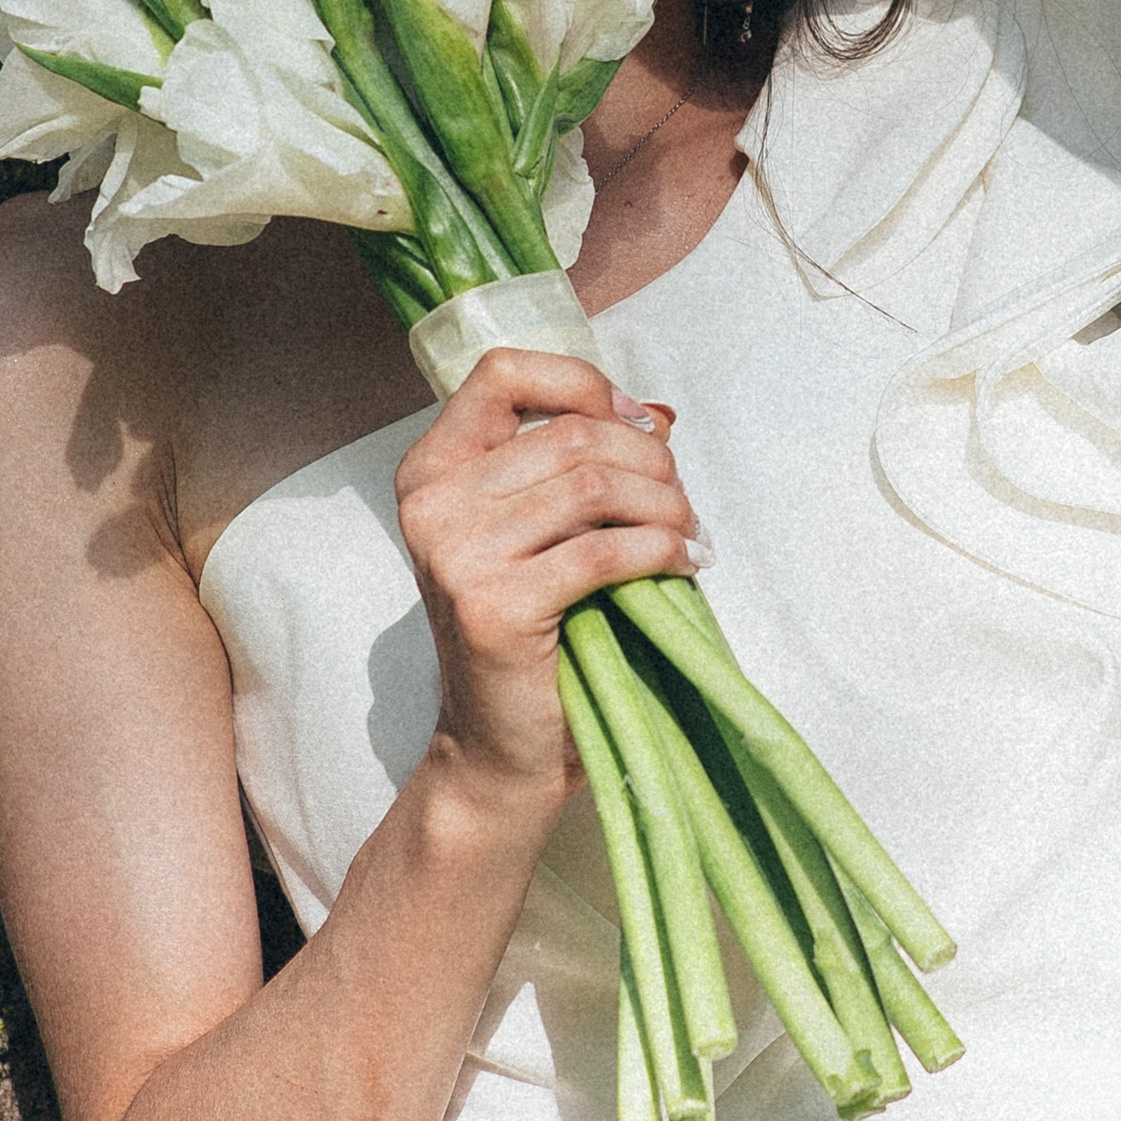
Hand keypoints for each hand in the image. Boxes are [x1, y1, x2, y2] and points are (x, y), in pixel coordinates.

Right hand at [394, 351, 693, 821]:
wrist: (500, 748)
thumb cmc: (531, 632)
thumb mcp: (542, 531)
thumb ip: (581, 464)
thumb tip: (658, 414)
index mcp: (431, 470)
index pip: (502, 373)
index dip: (582, 384)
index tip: (636, 425)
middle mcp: (431, 504)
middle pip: (570, 434)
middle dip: (651, 462)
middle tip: (683, 502)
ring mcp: (456, 555)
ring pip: (593, 485)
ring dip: (665, 506)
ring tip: (690, 534)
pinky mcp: (495, 606)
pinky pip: (604, 551)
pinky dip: (662, 550)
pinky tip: (684, 563)